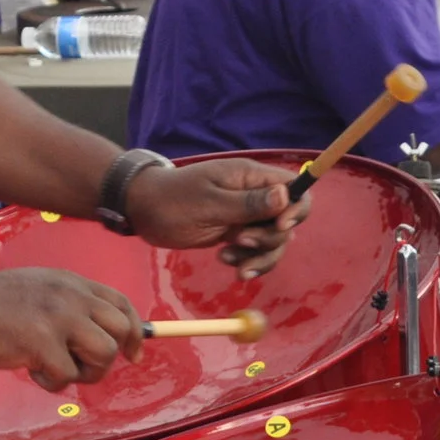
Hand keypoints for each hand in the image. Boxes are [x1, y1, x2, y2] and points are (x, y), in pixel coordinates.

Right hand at [0, 264, 141, 390]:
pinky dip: (50, 381)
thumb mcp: (36, 289)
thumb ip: (64, 306)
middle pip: (122, 330)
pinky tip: (28, 368)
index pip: (121, 303)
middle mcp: (71, 296)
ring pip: (104, 355)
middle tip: (82, 367)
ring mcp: (58, 318)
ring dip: (83, 372)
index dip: (135, 332)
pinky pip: (67, 376)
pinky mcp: (42, 343)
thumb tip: (90, 336)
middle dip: (109, 357)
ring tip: (52, 368)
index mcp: (70, 283)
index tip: (133, 354)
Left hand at [129, 155, 312, 279]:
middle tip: (241, 242)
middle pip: (287, 222)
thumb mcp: (209, 203)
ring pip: (273, 241)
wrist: (143, 210)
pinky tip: (224, 260)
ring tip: (229, 260)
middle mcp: (254, 195)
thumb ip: (248, 203)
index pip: (295, 189)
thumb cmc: (173, 200)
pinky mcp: (235, 233)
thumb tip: (286, 196)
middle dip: (270, 239)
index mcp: (251, 177)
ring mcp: (245, 215)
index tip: (279, 226)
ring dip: (258, 256)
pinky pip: (255, 251)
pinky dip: (246, 261)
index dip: (295, 209)